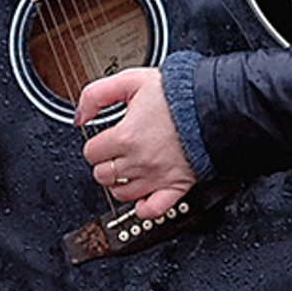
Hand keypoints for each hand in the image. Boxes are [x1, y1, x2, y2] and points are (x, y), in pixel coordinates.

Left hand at [79, 67, 194, 219]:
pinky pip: (153, 210)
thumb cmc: (176, 94)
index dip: (96, 145)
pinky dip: (144, 208)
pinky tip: (142, 198)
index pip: (91, 154)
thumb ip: (96, 94)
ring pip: (121, 194)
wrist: (211, 104)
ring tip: (130, 169)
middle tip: (117, 154)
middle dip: (106, 164)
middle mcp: (139, 160)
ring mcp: (157, 176)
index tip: (105, 141)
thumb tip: (79, 117)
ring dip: (121, 183)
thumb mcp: (131, 80)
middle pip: (103, 176)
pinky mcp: (176, 186)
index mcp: (126, 136)